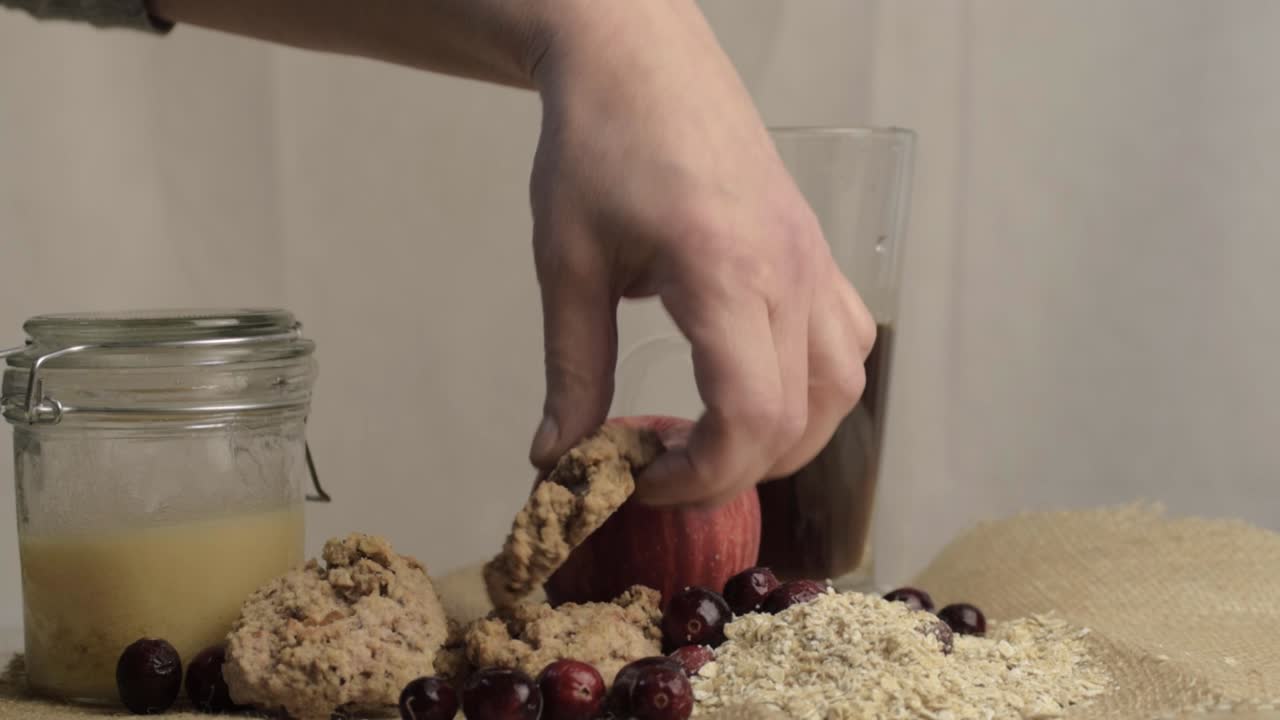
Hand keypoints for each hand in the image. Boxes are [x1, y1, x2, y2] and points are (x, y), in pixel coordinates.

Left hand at [527, 1, 876, 506]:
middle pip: (801, 419)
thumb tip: (558, 459)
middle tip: (664, 469)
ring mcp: (814, 260)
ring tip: (716, 440)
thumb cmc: (597, 145)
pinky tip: (762, 386)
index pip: (751, 417)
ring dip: (787, 439)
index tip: (641, 480)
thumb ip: (572, 369)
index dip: (700, 476)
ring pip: (842, 389)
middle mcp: (790, 272)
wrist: (640, 58)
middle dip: (732, 470)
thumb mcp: (567, 263)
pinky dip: (816, 390)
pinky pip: (848, 341)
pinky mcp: (816, 250)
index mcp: (724, 273)